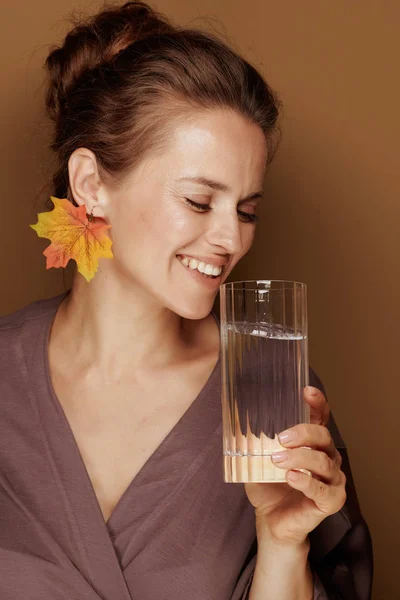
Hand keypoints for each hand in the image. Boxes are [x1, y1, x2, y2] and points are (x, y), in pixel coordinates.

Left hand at [244, 386, 346, 546]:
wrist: (271, 520)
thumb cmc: (268, 486)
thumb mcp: (256, 459)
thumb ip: (251, 442)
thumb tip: (232, 422)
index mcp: (313, 443)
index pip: (321, 417)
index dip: (317, 403)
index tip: (307, 391)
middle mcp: (327, 457)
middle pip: (324, 437)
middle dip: (303, 433)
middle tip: (281, 438)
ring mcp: (332, 480)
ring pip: (323, 462)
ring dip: (300, 458)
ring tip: (277, 460)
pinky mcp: (330, 501)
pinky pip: (323, 490)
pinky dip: (307, 482)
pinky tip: (292, 477)